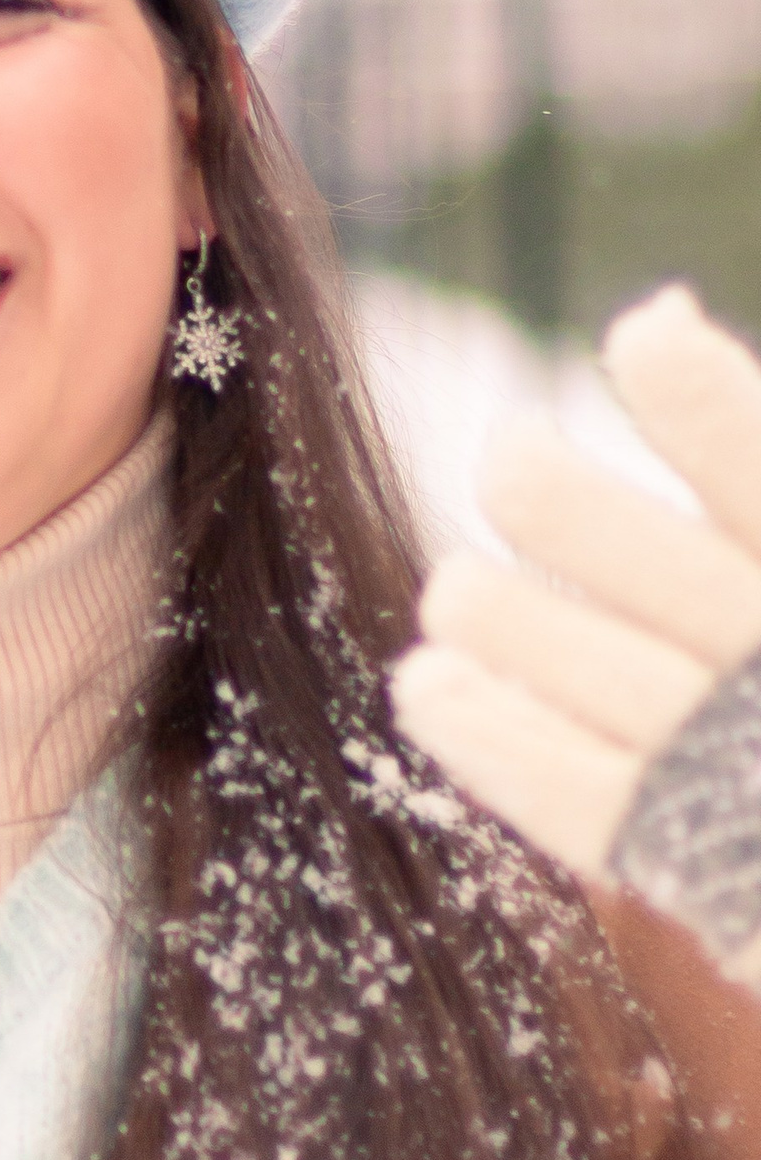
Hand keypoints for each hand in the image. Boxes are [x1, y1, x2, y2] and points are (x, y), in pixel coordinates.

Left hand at [391, 286, 760, 990]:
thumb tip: (659, 315)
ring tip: (471, 599)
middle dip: (526, 476)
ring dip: (475, 599)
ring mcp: (706, 752)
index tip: (640, 341)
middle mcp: (759, 650)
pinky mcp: (659, 844)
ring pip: (506, 623)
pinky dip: (461, 714)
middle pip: (555, 508)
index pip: (737, 447)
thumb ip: (744, 447)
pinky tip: (430, 681)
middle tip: (518, 470)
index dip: (677, 379)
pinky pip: (531, 770)